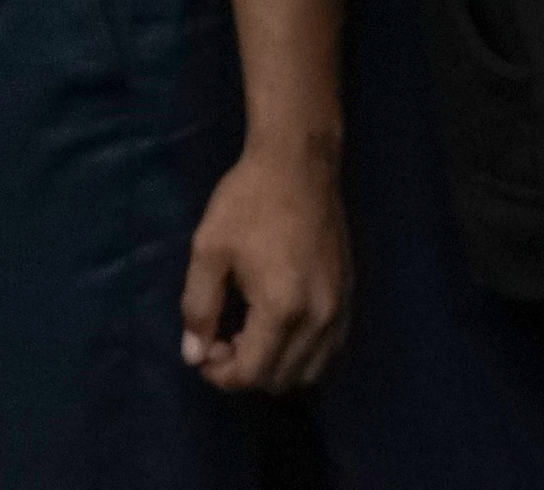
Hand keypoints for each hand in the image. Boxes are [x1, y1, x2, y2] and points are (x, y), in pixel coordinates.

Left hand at [182, 140, 348, 393]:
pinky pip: (329, 351)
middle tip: (220, 340)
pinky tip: (278, 329)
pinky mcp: (349, 298)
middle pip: (281, 381)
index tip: (202, 351)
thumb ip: (199, 307)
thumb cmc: (248, 201)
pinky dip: (301, 356)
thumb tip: (194, 355)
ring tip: (249, 336)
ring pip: (309, 373)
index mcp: (282, 308)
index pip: (252, 374)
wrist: (298, 163)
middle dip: (245, 372)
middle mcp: (318, 319)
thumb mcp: (209, 250)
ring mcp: (339, 310)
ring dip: (275, 368)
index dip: (220, 375)